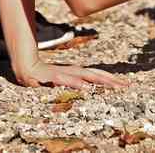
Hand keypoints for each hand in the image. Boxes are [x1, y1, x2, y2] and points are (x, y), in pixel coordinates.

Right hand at [14, 58, 128, 88]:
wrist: (27, 67)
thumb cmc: (47, 75)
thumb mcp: (64, 80)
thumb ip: (75, 83)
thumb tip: (89, 87)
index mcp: (78, 72)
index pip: (98, 74)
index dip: (112, 79)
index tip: (127, 84)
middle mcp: (73, 71)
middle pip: (96, 75)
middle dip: (111, 81)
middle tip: (125, 86)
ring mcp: (64, 73)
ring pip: (84, 76)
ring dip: (98, 81)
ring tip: (111, 85)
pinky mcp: (53, 76)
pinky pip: (66, 80)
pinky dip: (75, 83)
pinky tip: (83, 87)